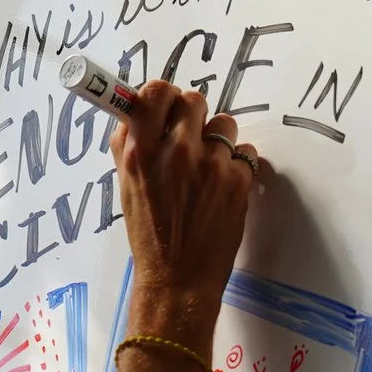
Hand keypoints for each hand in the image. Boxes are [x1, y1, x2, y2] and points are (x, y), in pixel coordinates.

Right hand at [110, 79, 261, 338]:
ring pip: (224, 124)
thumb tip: (137, 111)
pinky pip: (244, 151)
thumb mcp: (126, 187)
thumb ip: (130, 146)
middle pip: (193, 100)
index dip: (164, 95)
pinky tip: (222, 187)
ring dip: (218, 139)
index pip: (155, 92)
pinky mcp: (238, 180)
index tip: (166, 106)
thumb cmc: (149, 236)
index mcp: (141, 153)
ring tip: (208, 167)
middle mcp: (176, 153)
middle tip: (190, 138)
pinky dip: (236, 165)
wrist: (178, 280)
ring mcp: (210, 165)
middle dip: (193, 116)